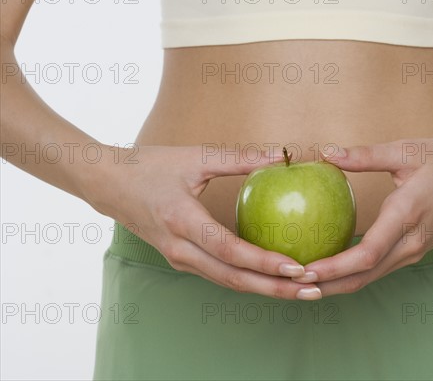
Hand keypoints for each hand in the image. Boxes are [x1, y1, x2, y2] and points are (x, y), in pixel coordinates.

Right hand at [86, 144, 321, 299]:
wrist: (107, 183)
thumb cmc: (149, 166)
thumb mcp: (195, 158)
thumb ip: (239, 158)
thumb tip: (282, 155)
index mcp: (182, 221)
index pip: (229, 250)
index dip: (264, 262)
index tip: (297, 267)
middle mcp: (179, 248)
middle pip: (232, 278)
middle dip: (274, 289)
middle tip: (311, 291)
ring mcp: (177, 258)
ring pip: (226, 282)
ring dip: (263, 289)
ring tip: (299, 290)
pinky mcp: (180, 259)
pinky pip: (218, 275)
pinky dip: (246, 279)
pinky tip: (271, 277)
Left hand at [294, 137, 432, 296]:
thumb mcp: (406, 151)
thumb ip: (364, 155)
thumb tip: (326, 152)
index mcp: (408, 214)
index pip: (366, 254)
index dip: (332, 267)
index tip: (303, 270)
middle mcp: (412, 241)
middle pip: (364, 276)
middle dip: (327, 285)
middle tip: (292, 286)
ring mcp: (417, 249)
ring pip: (372, 277)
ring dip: (339, 283)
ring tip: (306, 282)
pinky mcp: (417, 249)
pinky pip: (381, 268)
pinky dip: (355, 273)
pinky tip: (333, 268)